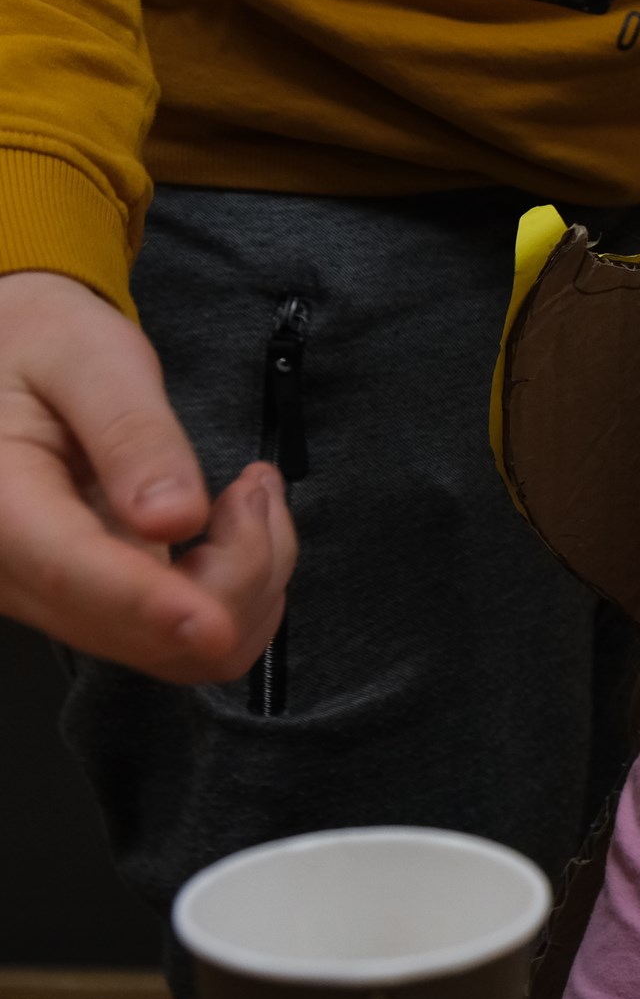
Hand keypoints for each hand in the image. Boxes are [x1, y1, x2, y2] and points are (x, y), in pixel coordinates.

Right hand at [0, 271, 296, 680]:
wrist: (10, 363)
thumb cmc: (43, 347)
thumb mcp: (90, 359)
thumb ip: (132, 435)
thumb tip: (173, 520)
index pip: (72, 573)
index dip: (151, 606)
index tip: (212, 623)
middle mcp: (12, 572)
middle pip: (142, 632)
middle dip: (235, 569)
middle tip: (255, 483)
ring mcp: (53, 599)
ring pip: (176, 651)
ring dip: (248, 582)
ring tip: (251, 495)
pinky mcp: (93, 606)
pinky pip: (182, 640)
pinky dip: (239, 594)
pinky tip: (238, 528)